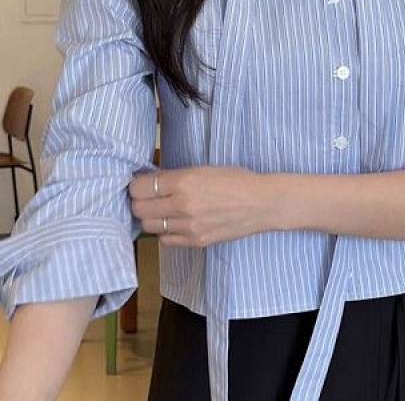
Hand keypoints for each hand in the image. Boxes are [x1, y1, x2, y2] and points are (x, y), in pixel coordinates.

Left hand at [129, 166, 272, 246]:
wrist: (261, 202)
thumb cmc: (236, 180)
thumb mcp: (203, 169)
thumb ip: (174, 176)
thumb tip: (148, 180)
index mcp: (183, 181)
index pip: (139, 188)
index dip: (136, 185)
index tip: (141, 184)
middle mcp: (182, 205)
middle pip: (139, 209)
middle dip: (140, 202)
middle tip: (148, 198)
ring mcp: (189, 226)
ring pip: (149, 227)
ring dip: (152, 218)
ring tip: (163, 210)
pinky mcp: (196, 241)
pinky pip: (166, 241)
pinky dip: (166, 232)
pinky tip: (177, 223)